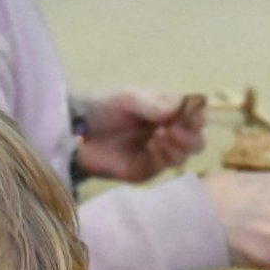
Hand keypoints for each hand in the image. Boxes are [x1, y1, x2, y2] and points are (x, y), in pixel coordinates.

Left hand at [75, 89, 205, 182]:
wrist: (73, 132)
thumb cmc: (100, 107)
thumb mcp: (127, 98)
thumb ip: (154, 104)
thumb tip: (180, 109)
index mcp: (166, 112)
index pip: (195, 117)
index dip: (197, 118)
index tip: (189, 116)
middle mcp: (166, 134)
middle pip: (196, 142)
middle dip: (190, 136)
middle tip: (173, 129)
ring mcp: (155, 155)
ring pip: (183, 157)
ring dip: (177, 146)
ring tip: (158, 135)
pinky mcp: (143, 171)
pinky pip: (163, 168)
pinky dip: (162, 156)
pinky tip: (151, 145)